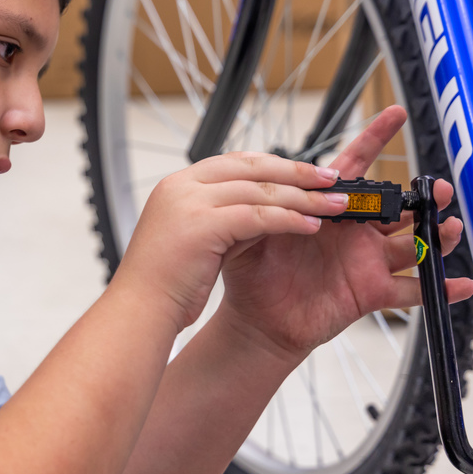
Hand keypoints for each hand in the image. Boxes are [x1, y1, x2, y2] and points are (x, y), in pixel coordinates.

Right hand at [112, 148, 352, 331]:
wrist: (138, 311)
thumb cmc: (163, 285)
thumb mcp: (196, 240)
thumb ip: (226, 219)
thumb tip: (268, 211)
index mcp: (177, 185)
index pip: (235, 162)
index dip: (274, 164)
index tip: (305, 171)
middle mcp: (181, 186)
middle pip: (252, 167)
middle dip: (296, 171)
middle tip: (331, 177)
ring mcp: (190, 203)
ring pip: (260, 190)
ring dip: (303, 197)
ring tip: (333, 204)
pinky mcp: (203, 225)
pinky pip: (259, 216)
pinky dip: (290, 219)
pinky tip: (312, 227)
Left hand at [217, 105, 472, 362]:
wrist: (256, 319)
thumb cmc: (255, 272)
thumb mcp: (256, 231)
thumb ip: (271, 207)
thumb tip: (282, 185)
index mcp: (328, 208)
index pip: (355, 166)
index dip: (374, 138)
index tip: (395, 113)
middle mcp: (353, 232)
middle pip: (398, 207)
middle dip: (423, 196)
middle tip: (437, 189)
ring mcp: (366, 261)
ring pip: (413, 244)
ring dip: (438, 236)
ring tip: (450, 227)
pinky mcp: (371, 292)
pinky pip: (413, 291)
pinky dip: (439, 289)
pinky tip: (460, 284)